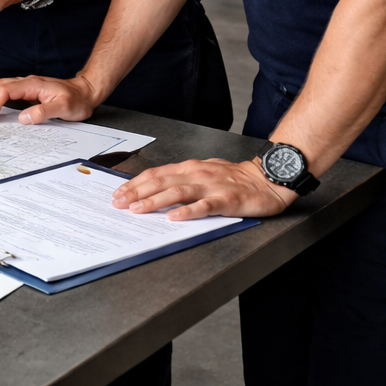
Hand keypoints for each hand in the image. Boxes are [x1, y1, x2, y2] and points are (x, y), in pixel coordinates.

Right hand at [0, 73, 103, 123]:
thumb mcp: (64, 108)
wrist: (87, 92)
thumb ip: (43, 112)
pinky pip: (7, 92)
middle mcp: (27, 83)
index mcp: (32, 84)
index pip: (6, 90)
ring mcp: (27, 86)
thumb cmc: (77, 100)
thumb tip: (23, 118)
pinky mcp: (29, 92)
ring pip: (0, 87)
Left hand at [112, 157, 297, 219]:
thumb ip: (182, 178)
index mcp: (189, 168)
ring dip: (155, 201)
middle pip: (160, 182)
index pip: (155, 174)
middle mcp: (196, 174)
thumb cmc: (234, 177)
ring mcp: (211, 187)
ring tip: (138, 210)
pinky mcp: (227, 200)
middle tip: (119, 204)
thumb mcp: (203, 171)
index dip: (135, 183)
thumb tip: (154, 188)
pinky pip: (204, 206)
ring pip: (177, 192)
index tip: (118, 193)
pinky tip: (174, 218)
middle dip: (136, 193)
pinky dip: (188, 212)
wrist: (267, 179)